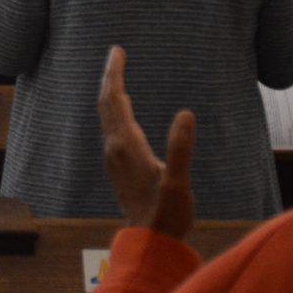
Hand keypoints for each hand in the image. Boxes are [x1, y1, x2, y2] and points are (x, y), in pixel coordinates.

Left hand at [99, 46, 195, 239]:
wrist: (149, 241)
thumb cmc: (167, 215)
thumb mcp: (178, 182)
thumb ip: (180, 148)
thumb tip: (185, 114)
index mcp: (126, 145)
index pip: (115, 100)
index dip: (115, 74)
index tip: (117, 51)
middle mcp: (114, 148)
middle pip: (106, 104)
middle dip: (110, 77)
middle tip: (115, 53)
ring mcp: (113, 157)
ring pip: (107, 116)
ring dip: (111, 92)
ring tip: (117, 74)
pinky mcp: (118, 165)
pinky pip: (111, 127)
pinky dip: (115, 109)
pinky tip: (123, 110)